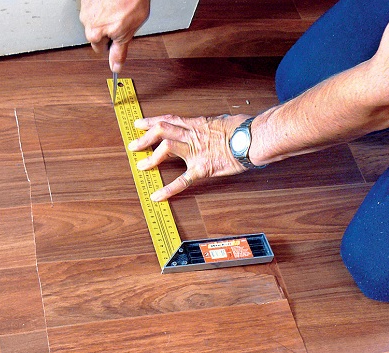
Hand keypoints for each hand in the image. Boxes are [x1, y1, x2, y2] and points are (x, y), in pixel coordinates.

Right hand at [79, 0, 149, 71]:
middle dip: (107, 28)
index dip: (112, 42)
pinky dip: (103, 3)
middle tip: (121, 20)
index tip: (118, 36)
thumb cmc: (130, 1)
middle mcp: (86, 20)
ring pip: (95, 17)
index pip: (100, 48)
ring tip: (119, 7)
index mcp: (95, 34)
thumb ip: (120, 51)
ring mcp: (85, 6)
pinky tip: (113, 1)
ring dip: (105, 15)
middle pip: (96, 32)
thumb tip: (116, 66)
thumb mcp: (129, 32)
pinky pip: (94, 4)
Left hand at [128, 114, 250, 200]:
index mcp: (198, 124)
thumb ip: (214, 124)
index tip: (139, 123)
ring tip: (140, 166)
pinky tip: (158, 196)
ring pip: (166, 148)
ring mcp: (196, 152)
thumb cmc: (245, 129)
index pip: (170, 120)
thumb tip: (216, 123)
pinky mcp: (202, 168)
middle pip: (162, 130)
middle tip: (133, 145)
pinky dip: (169, 189)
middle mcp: (193, 135)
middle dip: (145, 137)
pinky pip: (182, 180)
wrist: (254, 139)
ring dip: (151, 157)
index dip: (152, 121)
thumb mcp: (226, 121)